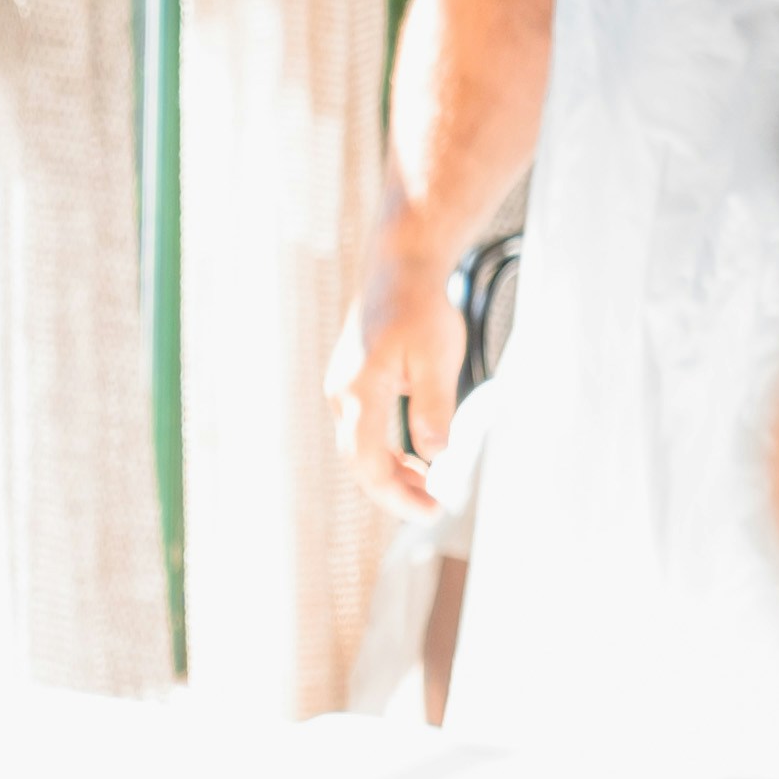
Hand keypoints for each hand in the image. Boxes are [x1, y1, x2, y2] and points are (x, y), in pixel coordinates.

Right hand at [324, 220, 460, 515]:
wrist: (398, 269)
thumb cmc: (421, 308)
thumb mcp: (437, 358)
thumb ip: (433, 409)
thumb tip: (435, 457)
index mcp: (359, 391)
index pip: (369, 463)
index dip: (398, 495)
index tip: (431, 510)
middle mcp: (341, 394)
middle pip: (359, 462)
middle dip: (394, 491)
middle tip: (433, 507)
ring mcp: (341, 389)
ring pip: (359, 448)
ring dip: (391, 472)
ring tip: (428, 486)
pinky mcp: (349, 384)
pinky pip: (362, 430)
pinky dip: (386, 451)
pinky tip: (413, 457)